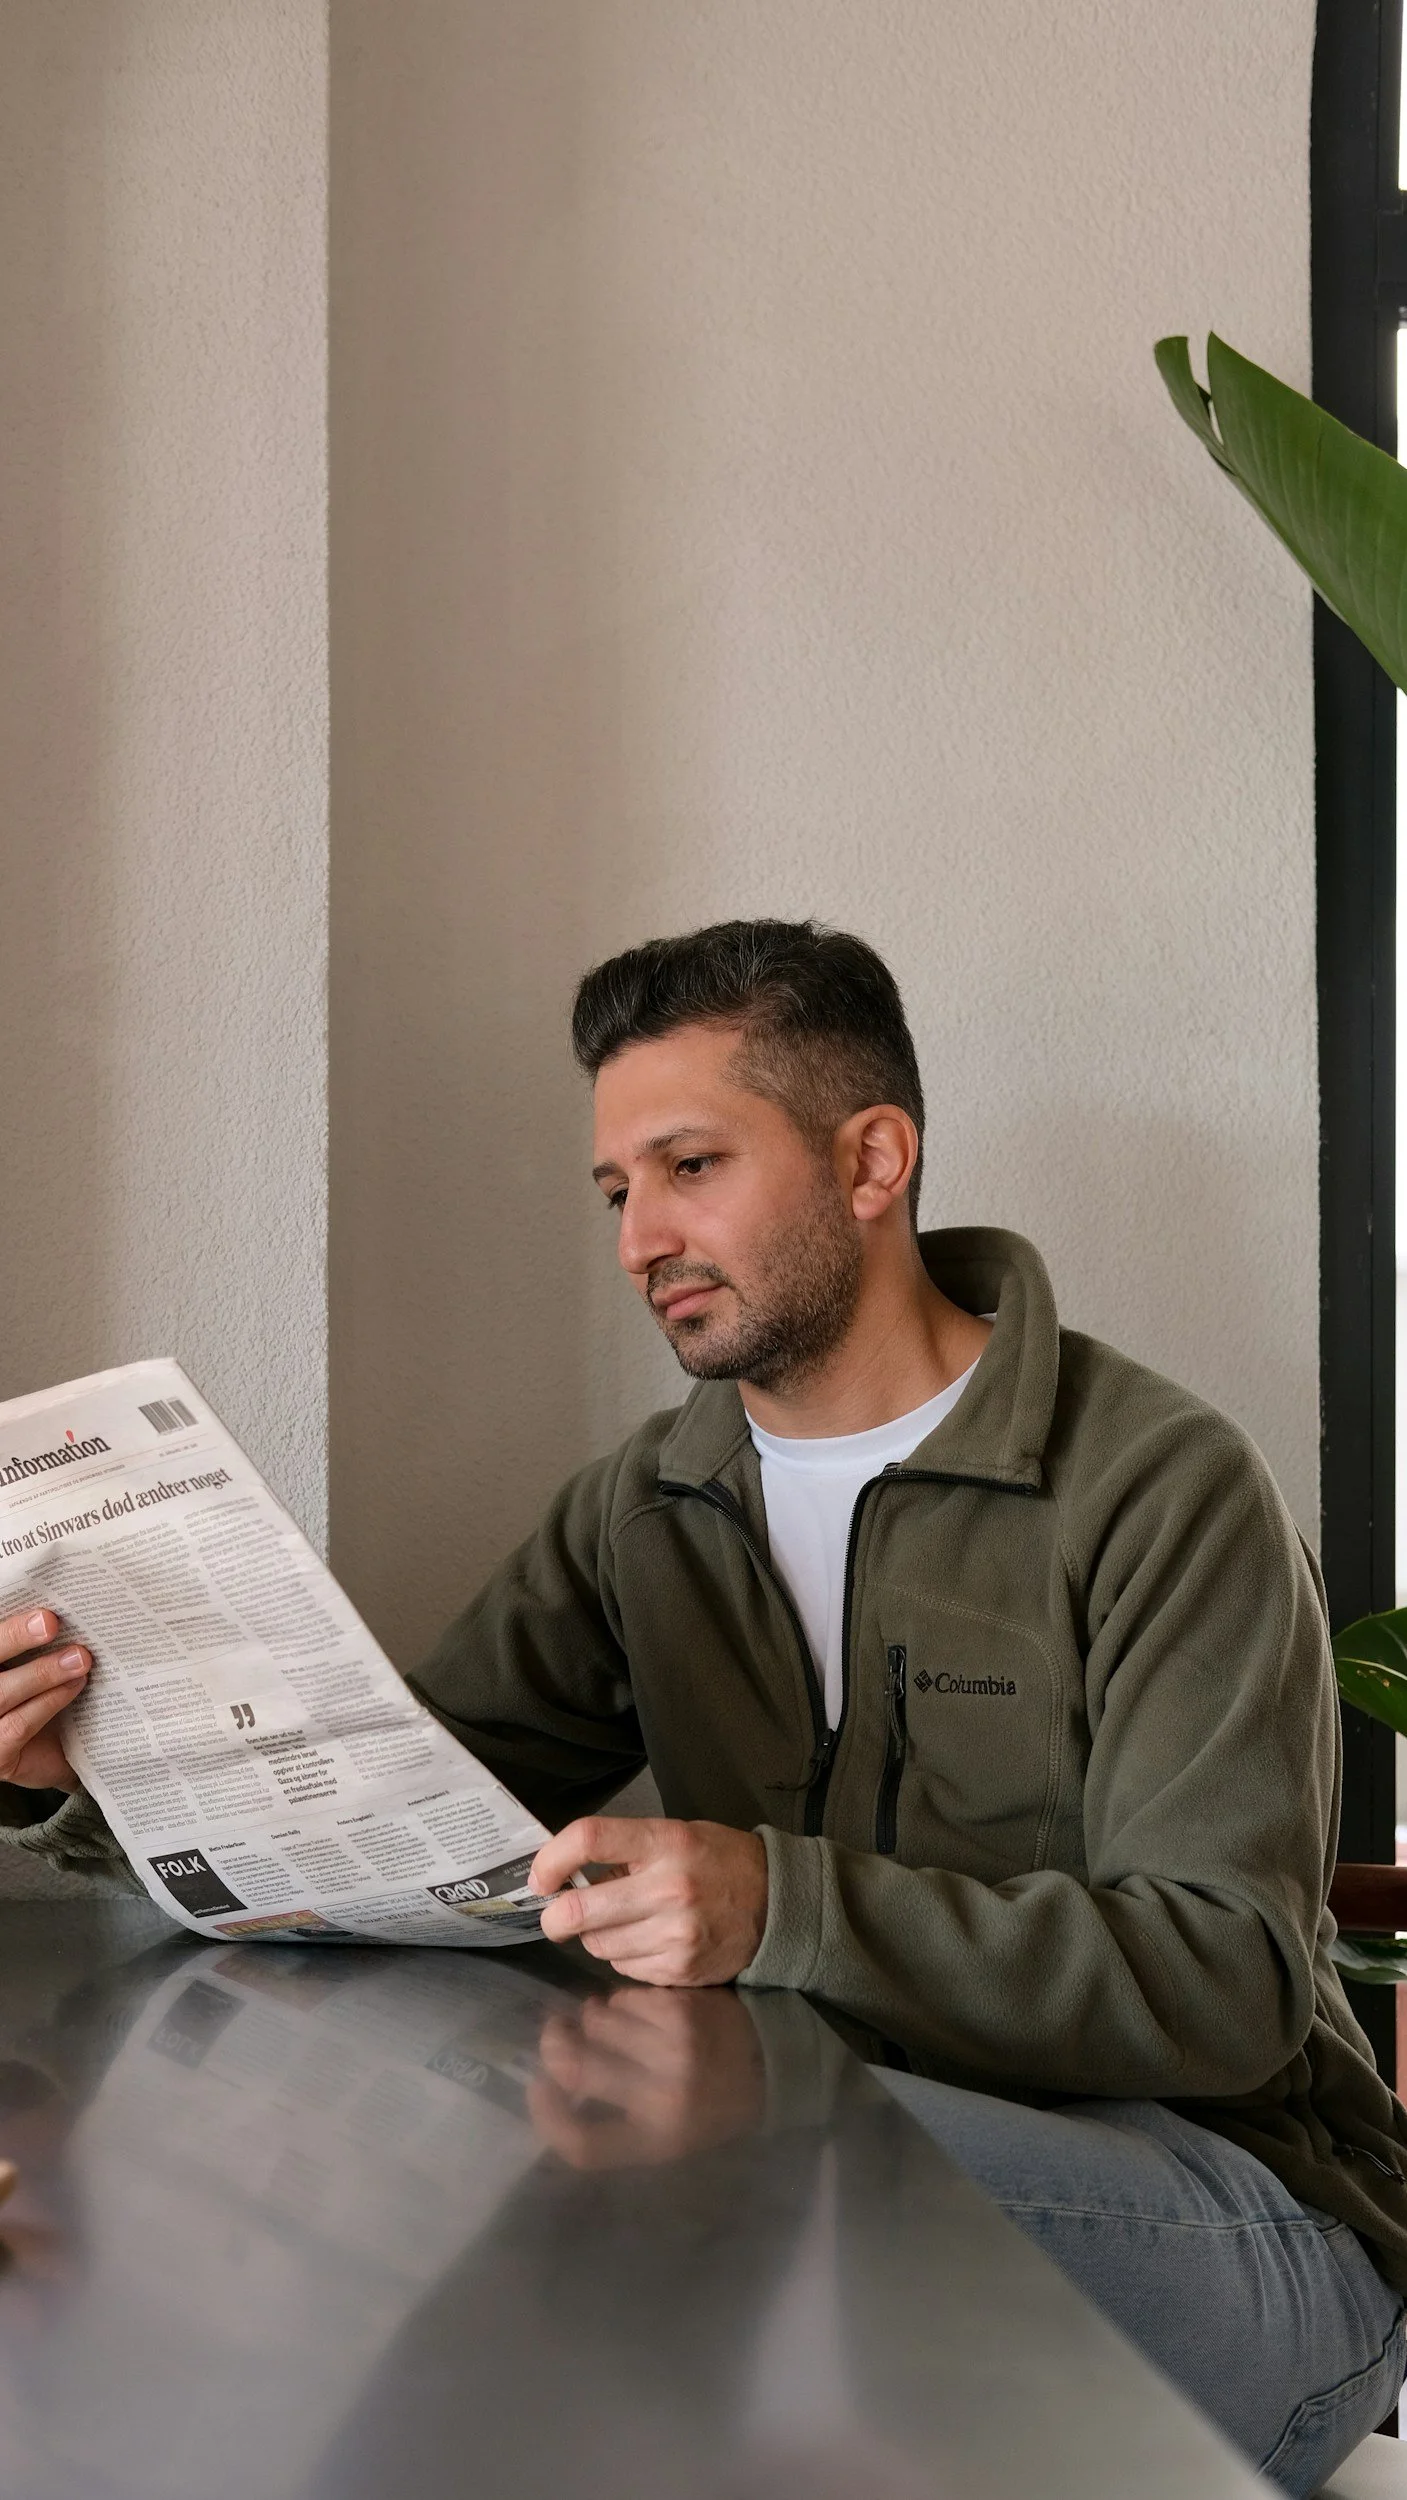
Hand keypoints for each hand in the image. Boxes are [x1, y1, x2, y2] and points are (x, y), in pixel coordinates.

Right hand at [0, 1609, 89, 1789]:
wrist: (44, 1759)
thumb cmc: (36, 1702)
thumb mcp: (31, 1667)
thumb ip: (39, 1642)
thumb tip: (66, 1602)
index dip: (7, 1621)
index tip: (35, 1607)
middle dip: (14, 1636)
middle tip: (50, 1621)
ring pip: (2, 1692)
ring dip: (42, 1673)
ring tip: (79, 1657)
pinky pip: (19, 1724)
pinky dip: (49, 1702)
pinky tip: (75, 1685)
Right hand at [527, 1985, 765, 2168]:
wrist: (774, 2064)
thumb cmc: (713, 2107)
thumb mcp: (670, 2137)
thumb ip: (615, 2126)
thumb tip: (556, 2090)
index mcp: (657, 2141)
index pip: (581, 2144)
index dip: (547, 2118)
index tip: (538, 2089)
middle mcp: (663, 2098)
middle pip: (574, 2069)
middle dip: (555, 2047)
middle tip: (555, 2035)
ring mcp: (673, 2048)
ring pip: (596, 2023)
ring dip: (590, 2021)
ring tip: (602, 2023)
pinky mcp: (682, 2008)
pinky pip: (624, 1997)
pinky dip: (618, 2002)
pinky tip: (632, 2009)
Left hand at [530, 1815, 767, 1984]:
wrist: (777, 1902)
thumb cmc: (720, 1861)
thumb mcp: (676, 1835)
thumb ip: (625, 1853)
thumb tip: (568, 1877)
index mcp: (665, 1842)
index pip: (589, 1839)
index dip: (551, 1858)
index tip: (540, 1876)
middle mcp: (669, 1888)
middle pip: (581, 1910)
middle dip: (555, 1917)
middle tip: (555, 1915)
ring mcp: (675, 1934)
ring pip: (599, 1945)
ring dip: (596, 1936)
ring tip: (620, 1923)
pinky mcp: (680, 1968)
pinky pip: (625, 1968)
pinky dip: (624, 1956)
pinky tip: (646, 1941)